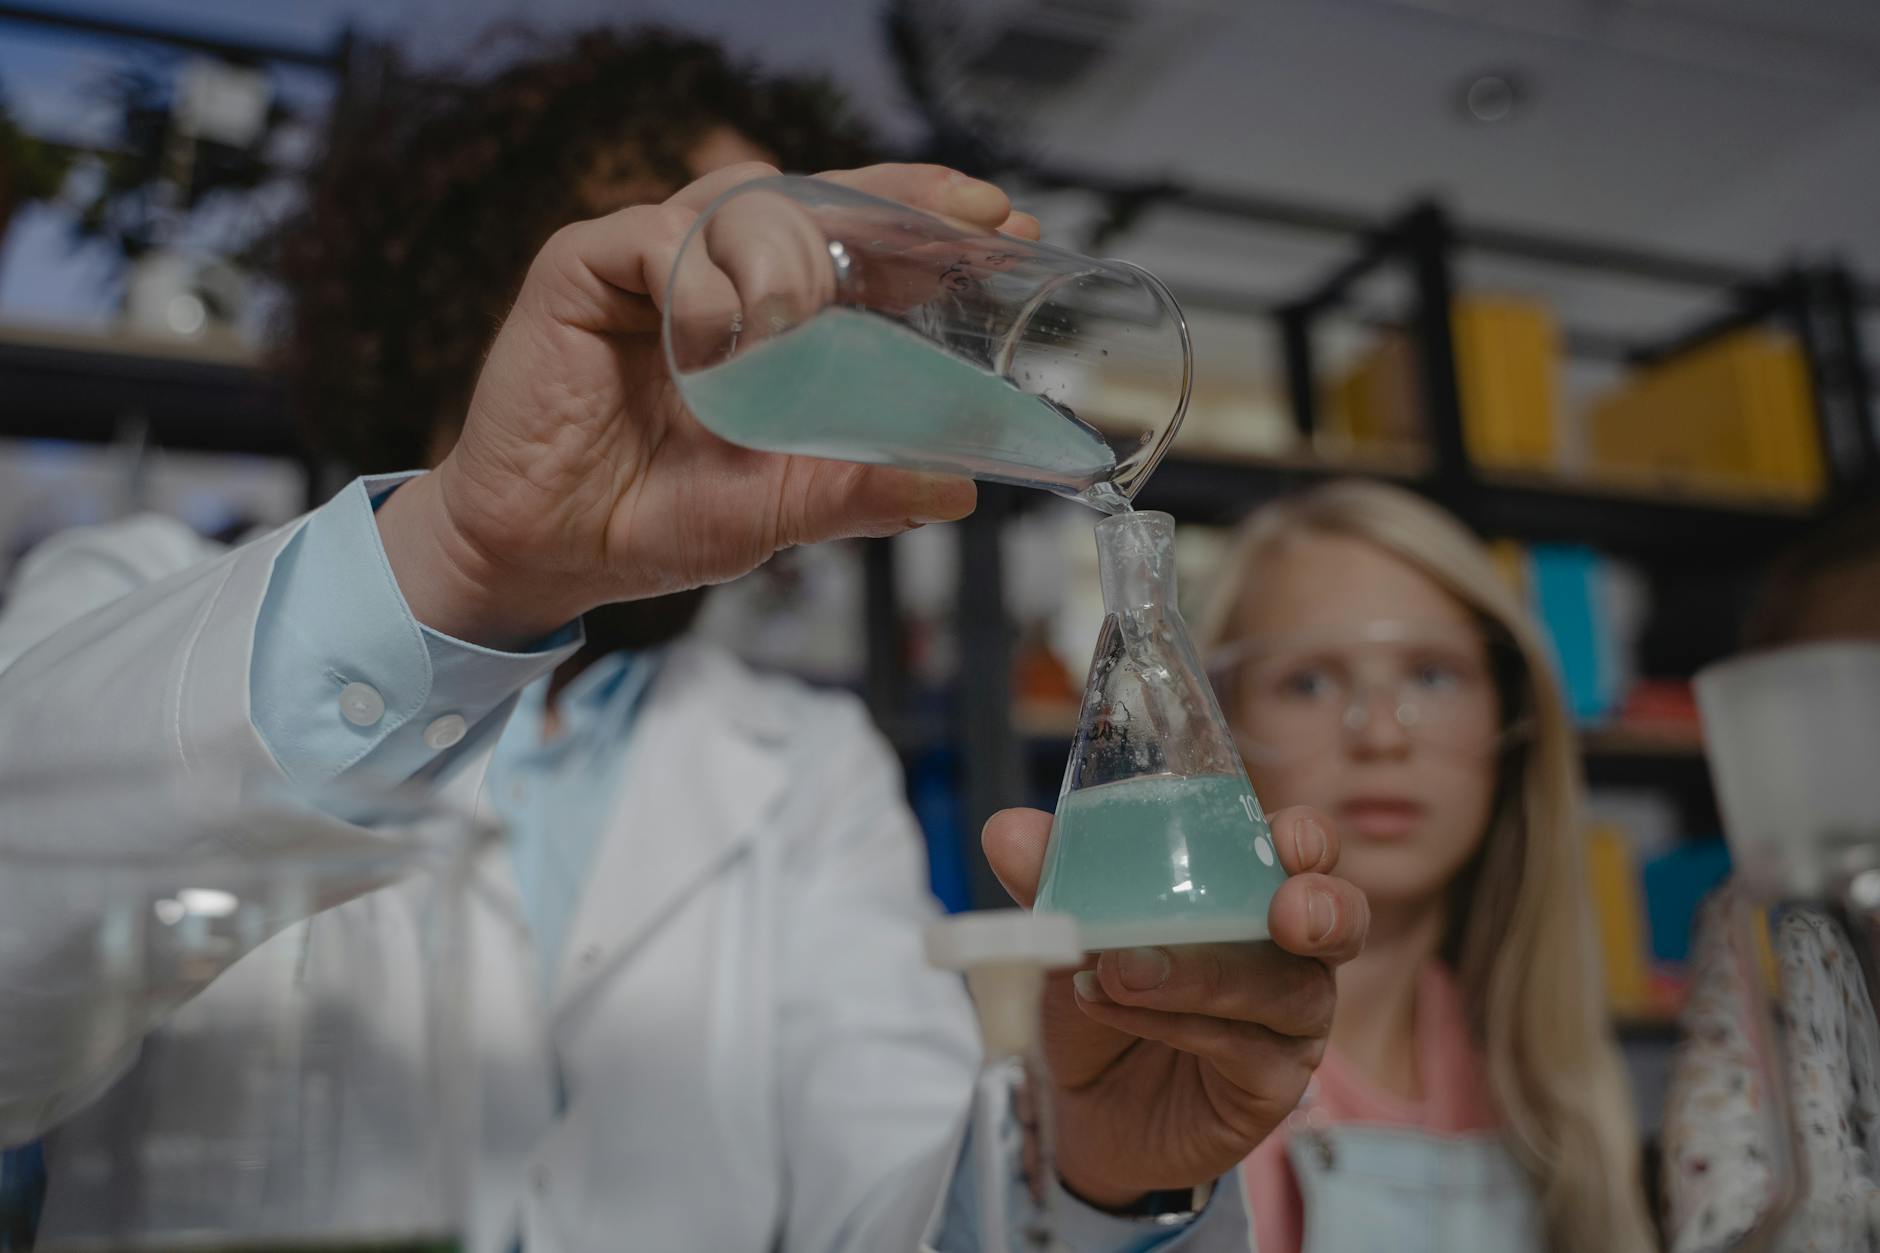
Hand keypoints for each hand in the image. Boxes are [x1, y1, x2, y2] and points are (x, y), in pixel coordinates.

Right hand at [376, 161, 1038, 645]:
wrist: (549, 555)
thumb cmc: (654, 517)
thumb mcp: (780, 508)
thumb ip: (861, 488)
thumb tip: (960, 488)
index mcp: (767, 315)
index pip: (857, 242)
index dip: (926, 225)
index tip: (1002, 223)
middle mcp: (715, 275)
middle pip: (814, 196)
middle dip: (898, 200)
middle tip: (965, 217)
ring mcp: (650, 263)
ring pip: (744, 202)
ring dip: (791, 257)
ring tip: (793, 329)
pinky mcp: (582, 269)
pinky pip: (657, 240)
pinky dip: (701, 289)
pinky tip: (714, 344)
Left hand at [982, 804, 1368, 1208]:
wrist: (1078, 1104)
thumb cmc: (1099, 996)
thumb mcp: (1069, 934)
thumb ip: (1049, 881)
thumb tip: (1006, 830)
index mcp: (1252, 892)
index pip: (1304, 854)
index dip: (1307, 841)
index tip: (1288, 840)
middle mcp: (1288, 954)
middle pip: (1339, 921)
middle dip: (1323, 908)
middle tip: (1286, 912)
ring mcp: (1288, 1024)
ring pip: (1284, 990)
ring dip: (1205, 975)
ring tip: (1125, 969)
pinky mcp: (1270, 1085)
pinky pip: (1243, 1050)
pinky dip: (1179, 1025)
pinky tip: (1119, 1011)